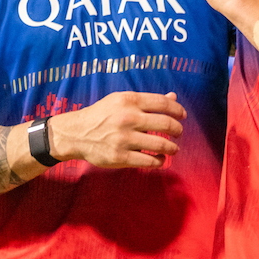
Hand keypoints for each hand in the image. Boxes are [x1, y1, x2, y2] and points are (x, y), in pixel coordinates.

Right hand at [47, 90, 185, 168]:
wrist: (76, 133)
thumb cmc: (102, 115)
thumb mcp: (122, 101)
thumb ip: (148, 100)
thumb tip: (173, 97)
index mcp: (129, 100)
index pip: (163, 103)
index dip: (177, 109)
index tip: (182, 115)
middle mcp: (128, 118)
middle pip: (165, 124)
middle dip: (177, 130)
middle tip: (179, 133)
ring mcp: (124, 138)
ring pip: (160, 145)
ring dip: (172, 148)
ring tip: (174, 148)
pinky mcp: (119, 157)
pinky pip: (148, 161)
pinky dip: (159, 161)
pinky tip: (160, 158)